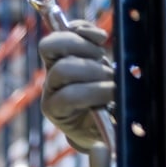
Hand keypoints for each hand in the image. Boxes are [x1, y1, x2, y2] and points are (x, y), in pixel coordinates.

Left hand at [39, 21, 114, 151]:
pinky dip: (85, 30)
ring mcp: (54, 64)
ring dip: (86, 50)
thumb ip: (106, 138)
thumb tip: (111, 126)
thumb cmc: (101, 126)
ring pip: (55, 45)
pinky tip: (100, 39)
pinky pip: (67, 28)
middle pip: (62, 69)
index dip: (94, 93)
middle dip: (92, 71)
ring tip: (104, 60)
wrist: (95, 115)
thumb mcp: (104, 138)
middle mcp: (51, 87)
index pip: (69, 97)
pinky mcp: (65, 47)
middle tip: (110, 77)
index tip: (115, 94)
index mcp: (56, 111)